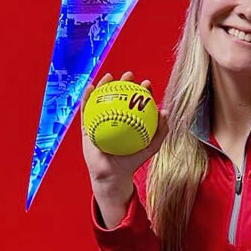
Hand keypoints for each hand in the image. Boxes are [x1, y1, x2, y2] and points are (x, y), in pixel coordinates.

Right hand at [79, 71, 169, 186]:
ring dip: (105, 85)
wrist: (112, 174)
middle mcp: (115, 118)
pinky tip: (91, 88)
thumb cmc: (131, 162)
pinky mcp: (88, 125)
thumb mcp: (150, 147)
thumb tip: (164, 111)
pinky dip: (88, 97)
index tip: (146, 84)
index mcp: (130, 121)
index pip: (136, 102)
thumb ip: (160, 131)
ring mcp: (100, 121)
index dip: (142, 91)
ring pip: (102, 99)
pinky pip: (86, 110)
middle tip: (129, 75)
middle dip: (125, 83)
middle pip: (120, 96)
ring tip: (109, 76)